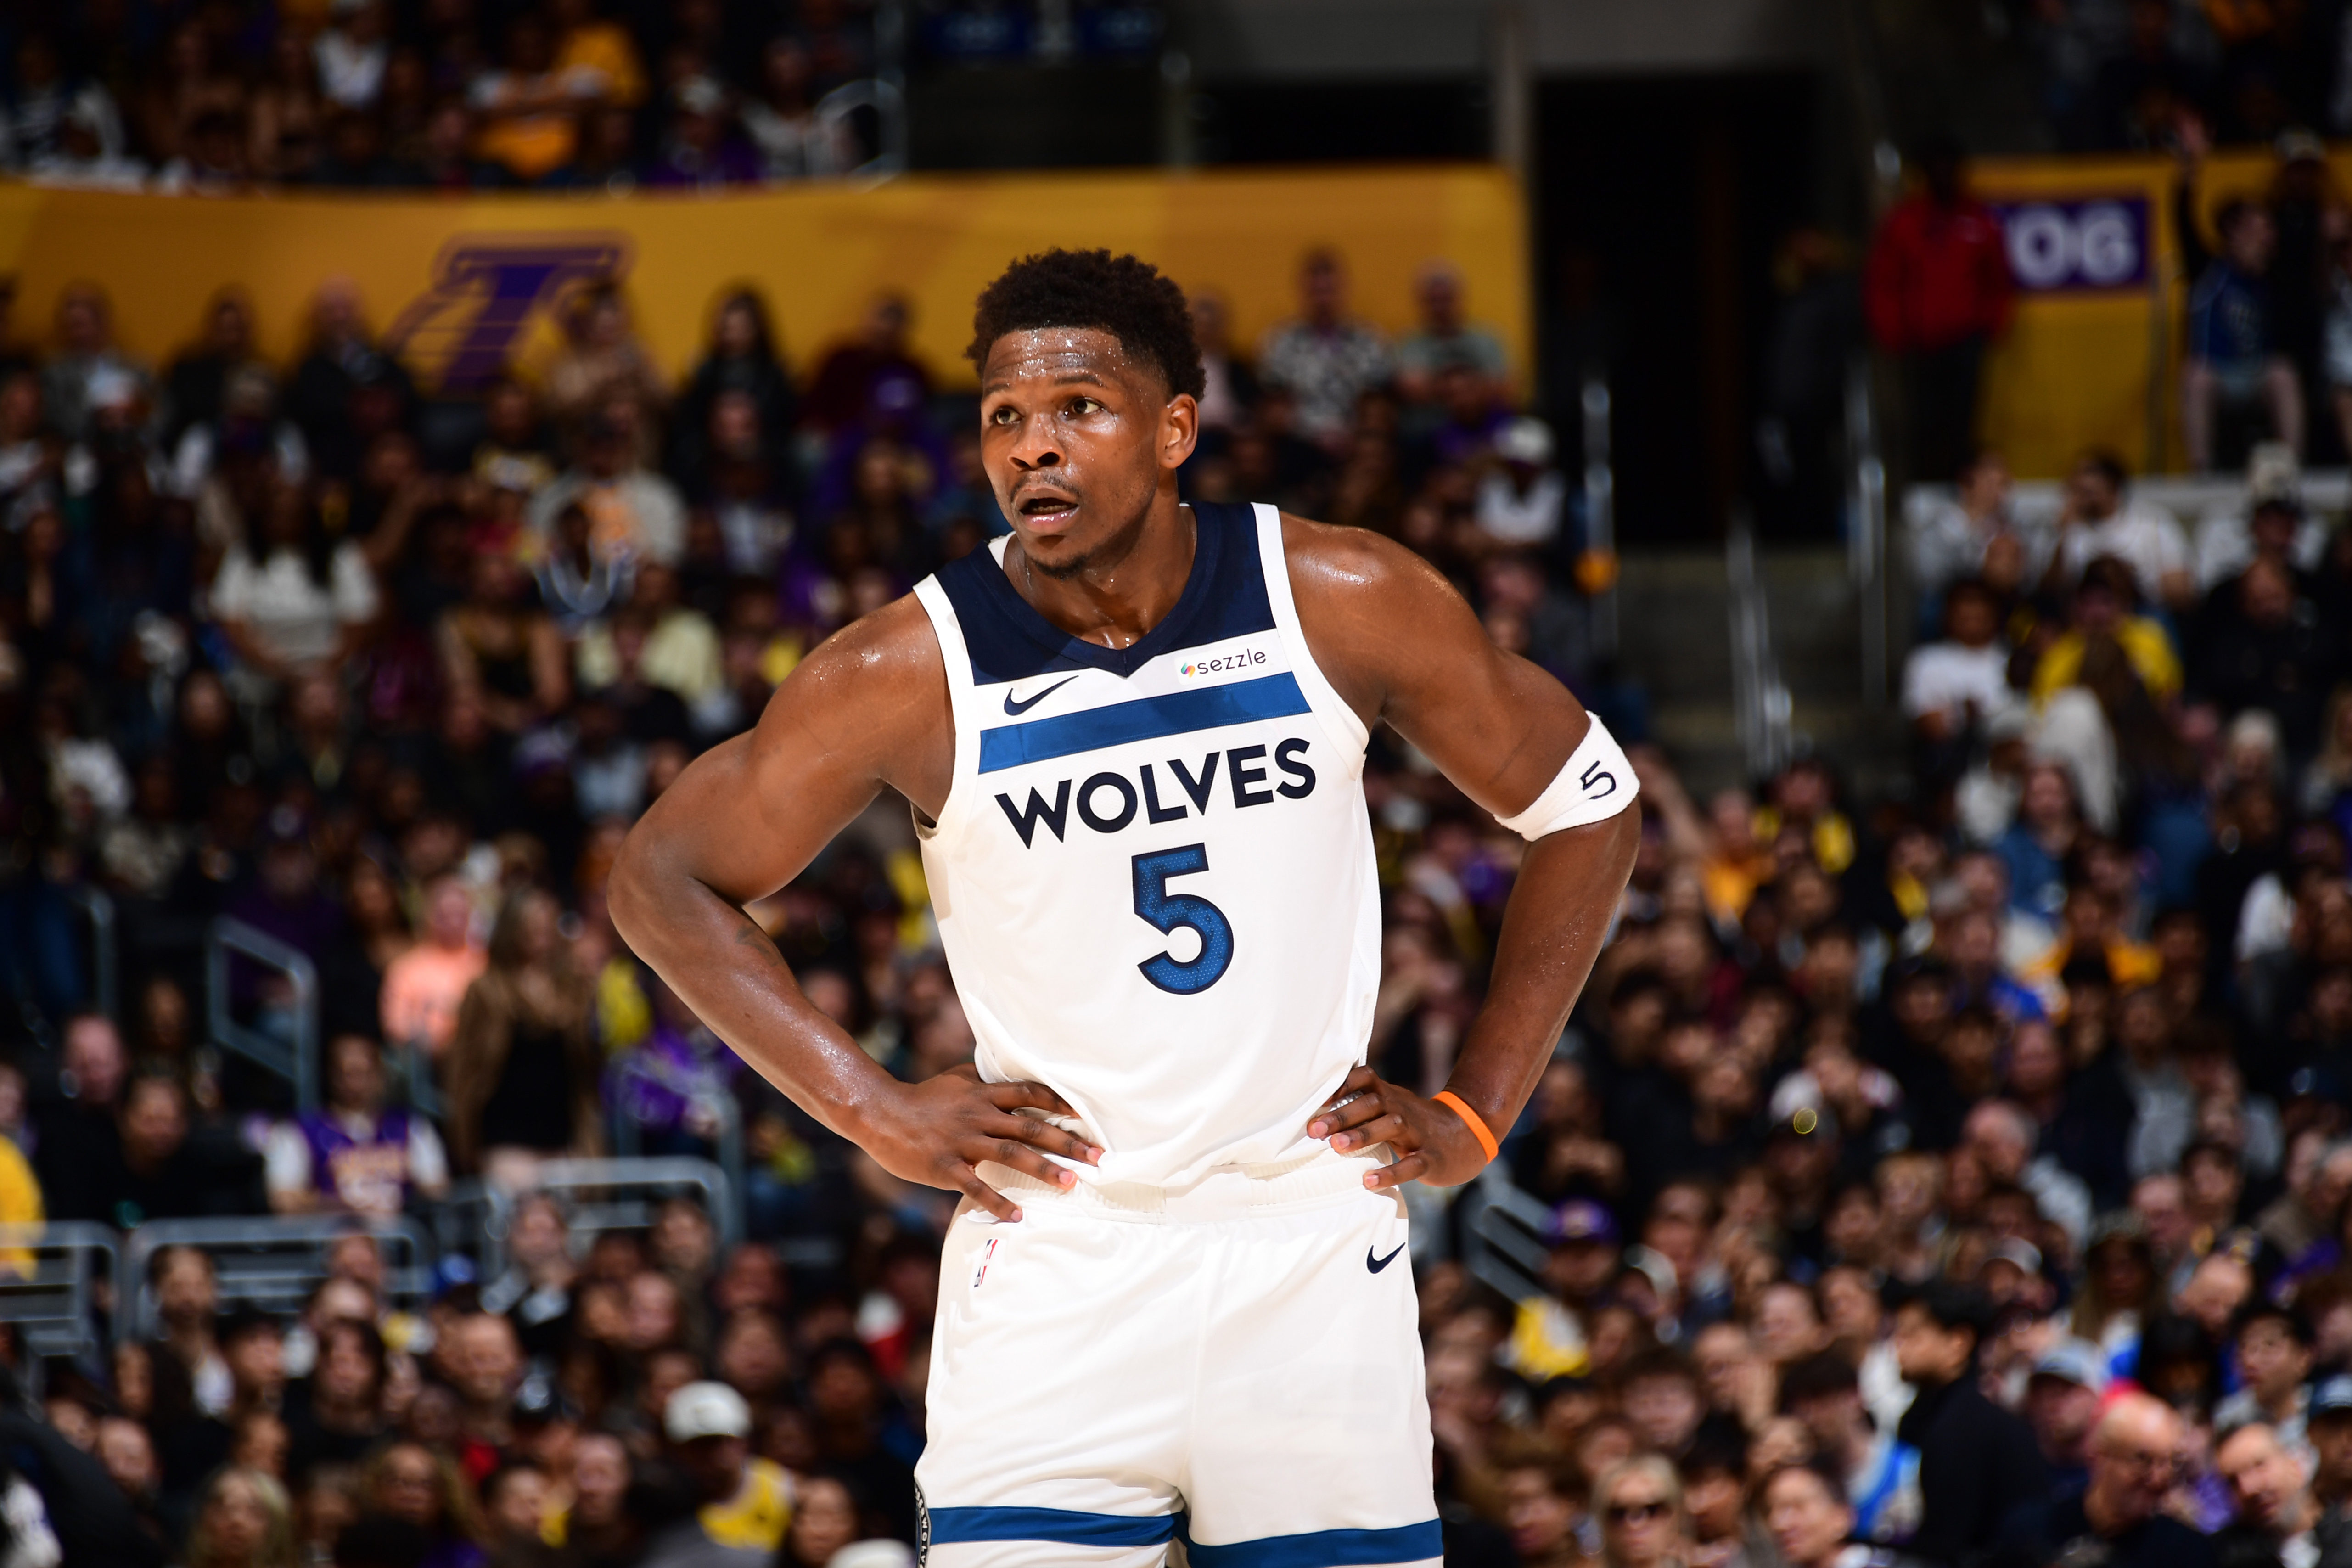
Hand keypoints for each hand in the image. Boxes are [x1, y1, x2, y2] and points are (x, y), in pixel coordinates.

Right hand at [856, 1064, 1100, 1221]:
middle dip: (1066, 1142)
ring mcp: (962, 1141)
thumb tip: (1011, 1075)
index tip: (1084, 1117)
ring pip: (1010, 1155)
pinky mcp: (945, 1167)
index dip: (1058, 1104)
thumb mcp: (957, 1079)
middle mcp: (978, 1115)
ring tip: (1070, 1184)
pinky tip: (1018, 1216)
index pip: (1028, 1094)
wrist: (880, 1113)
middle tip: (1097, 1157)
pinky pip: (976, 1186)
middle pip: (1030, 1126)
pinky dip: (998, 1202)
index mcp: (982, 1094)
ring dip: (1043, 1169)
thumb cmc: (923, 1097)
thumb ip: (985, 1079)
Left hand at [1304, 1064, 1489, 1190]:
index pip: (1366, 1078)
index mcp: (1389, 1096)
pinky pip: (1411, 1164)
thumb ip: (1361, 1105)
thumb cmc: (1415, 1123)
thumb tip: (1317, 1113)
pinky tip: (1368, 1181)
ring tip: (1336, 1146)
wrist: (1467, 1136)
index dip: (1343, 1083)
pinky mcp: (1431, 1158)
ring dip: (1362, 1135)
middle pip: (1372, 1103)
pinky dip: (1390, 1173)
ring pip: (1391, 1126)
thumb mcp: (1391, 1107)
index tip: (1317, 1098)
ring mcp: (1418, 1133)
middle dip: (1342, 1115)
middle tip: (1314, 1129)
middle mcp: (1401, 1110)